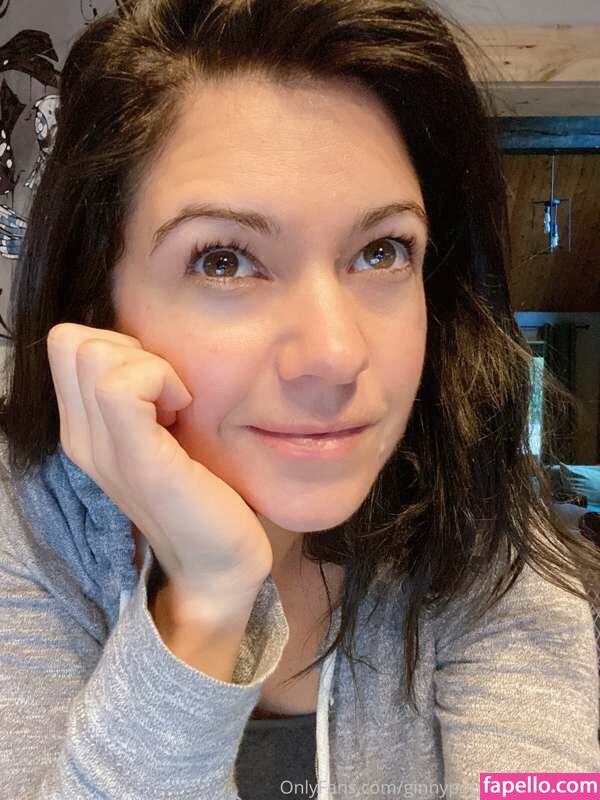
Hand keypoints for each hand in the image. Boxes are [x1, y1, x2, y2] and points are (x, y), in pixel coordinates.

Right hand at [46, 323, 273, 605]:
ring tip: (175, 409)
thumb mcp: (158, 434)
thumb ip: (139, 396)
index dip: (118, 345)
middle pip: (71, 340)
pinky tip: (182, 413)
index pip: (66, 343)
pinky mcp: (135, 460)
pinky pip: (121, 386)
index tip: (157, 386)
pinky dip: (161, 380)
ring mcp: (101, 450)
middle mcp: (80, 438)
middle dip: (131, 350)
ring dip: (149, 367)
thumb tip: (146, 352)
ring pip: (92, 354)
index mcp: (83, 429)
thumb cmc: (200, 493)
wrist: (217, 565)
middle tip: (167, 395)